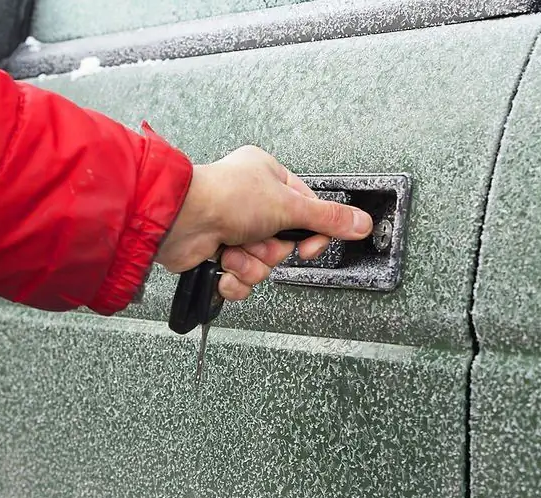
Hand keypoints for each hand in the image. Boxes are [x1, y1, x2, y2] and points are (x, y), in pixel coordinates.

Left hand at [155, 145, 372, 300]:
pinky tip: (224, 264)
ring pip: (263, 264)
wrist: (179, 221)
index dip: (310, 234)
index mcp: (267, 177)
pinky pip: (241, 278)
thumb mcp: (287, 205)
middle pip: (284, 242)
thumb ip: (327, 219)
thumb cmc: (223, 197)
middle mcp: (249, 201)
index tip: (309, 245)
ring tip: (235, 248)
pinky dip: (234, 277)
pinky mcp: (217, 254)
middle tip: (259, 239)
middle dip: (271, 250)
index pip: (305, 210)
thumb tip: (361, 222)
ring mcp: (232, 228)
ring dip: (251, 263)